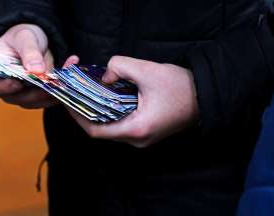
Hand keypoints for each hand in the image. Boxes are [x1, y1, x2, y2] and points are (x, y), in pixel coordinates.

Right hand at [0, 24, 61, 108]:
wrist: (35, 41)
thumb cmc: (22, 36)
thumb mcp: (24, 38)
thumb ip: (29, 52)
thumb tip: (36, 70)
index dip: (4, 88)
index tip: (18, 83)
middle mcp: (5, 88)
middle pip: (19, 97)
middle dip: (38, 90)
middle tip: (53, 80)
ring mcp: (22, 95)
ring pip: (38, 100)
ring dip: (54, 89)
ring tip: (67, 72)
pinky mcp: (39, 96)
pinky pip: (51, 97)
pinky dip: (63, 86)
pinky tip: (72, 69)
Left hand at [67, 56, 199, 147]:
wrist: (205, 96)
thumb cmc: (180, 87)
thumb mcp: (147, 70)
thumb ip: (120, 66)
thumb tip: (105, 76)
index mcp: (136, 129)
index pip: (96, 130)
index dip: (78, 116)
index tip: (68, 101)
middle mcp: (138, 140)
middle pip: (102, 130)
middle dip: (87, 111)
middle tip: (78, 94)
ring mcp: (143, 139)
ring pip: (112, 128)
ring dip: (100, 112)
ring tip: (91, 94)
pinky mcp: (147, 133)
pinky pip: (123, 126)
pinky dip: (112, 113)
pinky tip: (110, 98)